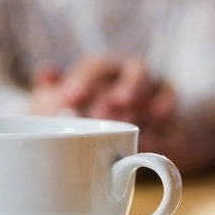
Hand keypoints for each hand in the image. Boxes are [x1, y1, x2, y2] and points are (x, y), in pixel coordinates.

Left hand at [29, 58, 176, 125]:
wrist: (133, 148)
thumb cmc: (90, 128)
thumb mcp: (63, 117)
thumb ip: (49, 99)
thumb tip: (45, 74)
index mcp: (98, 75)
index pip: (92, 66)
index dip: (83, 78)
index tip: (70, 98)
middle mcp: (122, 75)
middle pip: (115, 67)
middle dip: (107, 86)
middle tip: (98, 112)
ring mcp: (146, 88)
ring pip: (143, 74)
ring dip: (133, 86)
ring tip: (122, 103)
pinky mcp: (167, 104)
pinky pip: (168, 94)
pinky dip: (164, 100)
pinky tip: (156, 113)